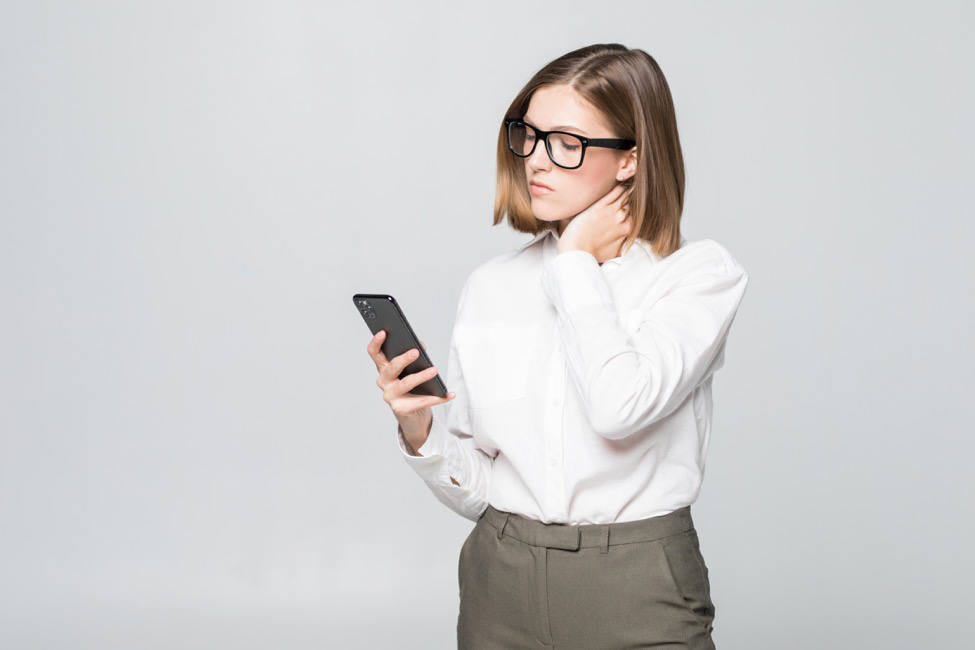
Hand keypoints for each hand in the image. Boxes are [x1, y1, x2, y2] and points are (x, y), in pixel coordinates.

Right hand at [367, 330, 454, 451]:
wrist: (412, 415)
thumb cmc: (412, 388)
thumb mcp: (412, 370)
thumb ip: (416, 356)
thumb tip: (421, 345)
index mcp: (384, 368)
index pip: (375, 353)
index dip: (376, 343)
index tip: (383, 332)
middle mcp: (384, 382)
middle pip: (392, 368)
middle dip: (403, 359)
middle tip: (416, 352)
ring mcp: (390, 396)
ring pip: (406, 383)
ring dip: (421, 376)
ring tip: (434, 370)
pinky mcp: (400, 409)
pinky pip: (421, 401)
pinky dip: (438, 398)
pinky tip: (450, 394)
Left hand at [558, 183, 633, 262]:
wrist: (576, 251)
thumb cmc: (593, 254)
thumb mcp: (615, 253)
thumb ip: (624, 245)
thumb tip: (629, 245)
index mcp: (627, 230)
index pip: (637, 216)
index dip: (634, 211)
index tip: (631, 208)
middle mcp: (622, 219)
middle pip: (632, 205)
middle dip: (631, 201)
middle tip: (629, 196)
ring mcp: (611, 211)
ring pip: (625, 196)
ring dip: (626, 192)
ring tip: (626, 187)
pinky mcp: (599, 206)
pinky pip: (615, 192)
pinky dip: (619, 188)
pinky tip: (619, 184)